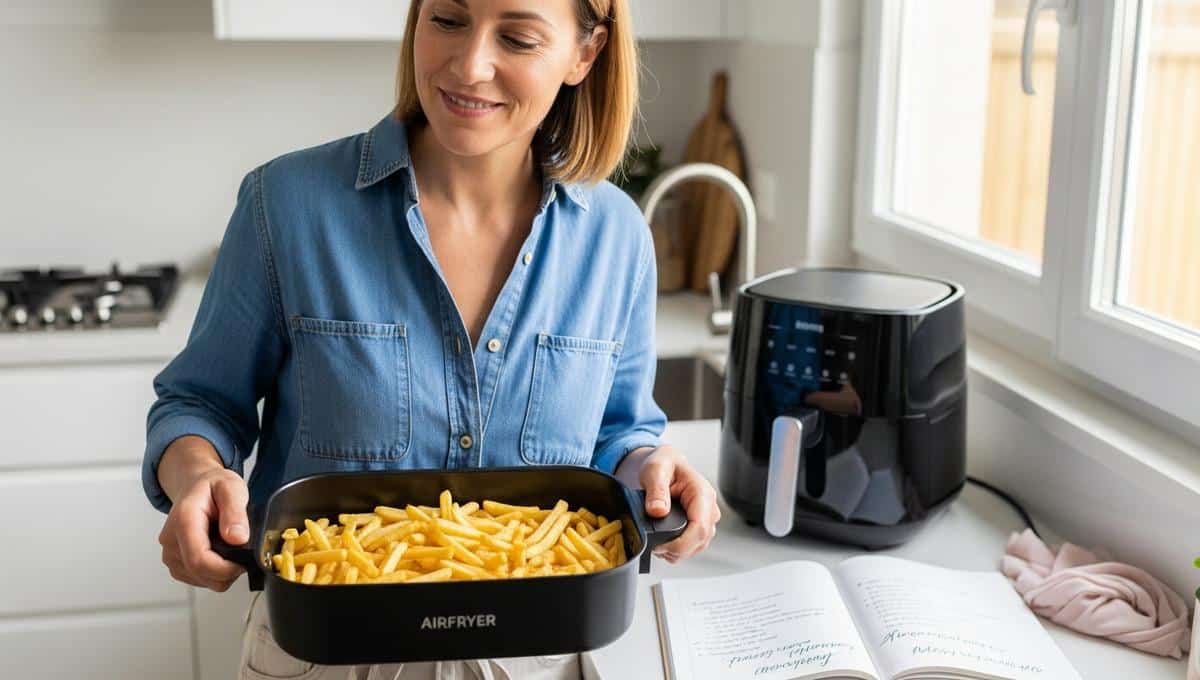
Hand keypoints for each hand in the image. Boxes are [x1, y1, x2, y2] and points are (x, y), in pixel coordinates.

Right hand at [157, 439, 249, 591]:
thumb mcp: (231, 488)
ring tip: (230, 547)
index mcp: (183, 520)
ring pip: (202, 580)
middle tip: (243, 552)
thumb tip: (238, 538)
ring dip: (222, 572)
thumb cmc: (212, 486)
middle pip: (200, 573)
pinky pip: (199, 579)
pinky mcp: (175, 564)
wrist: (195, 485)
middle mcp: (170, 541)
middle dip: (228, 571)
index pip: (199, 560)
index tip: (244, 561)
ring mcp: (170, 554)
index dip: (225, 568)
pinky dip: (214, 573)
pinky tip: (220, 552)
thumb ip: (235, 512)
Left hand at [629, 444, 720, 562]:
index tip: (661, 546)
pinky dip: (679, 550)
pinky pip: (694, 546)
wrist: (665, 465)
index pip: (700, 527)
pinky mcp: (700, 527)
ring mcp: (706, 519)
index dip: (681, 544)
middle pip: (700, 541)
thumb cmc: (664, 465)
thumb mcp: (655, 469)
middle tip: (655, 547)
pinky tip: (666, 545)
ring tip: (658, 545)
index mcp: (702, 493)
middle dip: (676, 550)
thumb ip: (656, 489)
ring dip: (677, 552)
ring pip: (698, 547)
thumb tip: (657, 511)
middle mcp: (709, 508)